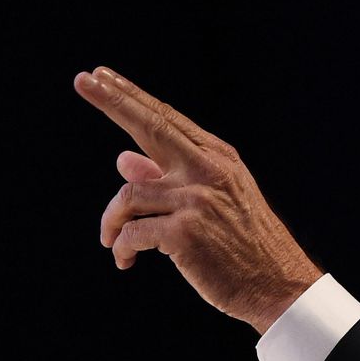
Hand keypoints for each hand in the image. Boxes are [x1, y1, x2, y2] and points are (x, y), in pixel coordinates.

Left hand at [74, 66, 321, 331]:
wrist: (277, 284)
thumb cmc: (243, 245)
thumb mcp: (213, 201)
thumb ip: (168, 178)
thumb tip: (124, 160)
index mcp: (217, 157)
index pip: (165, 118)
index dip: (130, 96)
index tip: (100, 76)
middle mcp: (208, 169)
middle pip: (150, 125)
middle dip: (112, 101)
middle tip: (82, 80)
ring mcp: (197, 199)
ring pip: (128, 194)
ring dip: (111, 221)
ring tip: (110, 240)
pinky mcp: (185, 232)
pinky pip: (132, 232)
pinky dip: (121, 247)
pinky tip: (124, 260)